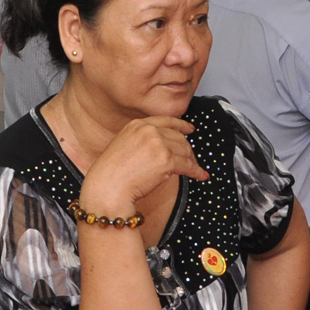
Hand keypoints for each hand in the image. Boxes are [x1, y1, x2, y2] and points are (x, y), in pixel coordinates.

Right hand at [81, 116, 207, 215]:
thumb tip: (164, 146)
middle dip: (187, 150)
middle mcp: (149, 131)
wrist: (107, 188)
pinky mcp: (166, 161)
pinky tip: (201, 176)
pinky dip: (196, 172)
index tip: (190, 129)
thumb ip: (141, 140)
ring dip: (192, 162)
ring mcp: (158, 144)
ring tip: (196, 170)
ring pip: (184, 151)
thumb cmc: (110, 174)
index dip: (181, 125)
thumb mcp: (123, 145)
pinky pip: (188, 165)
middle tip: (191, 159)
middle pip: (178, 137)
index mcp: (137, 125)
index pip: (166, 121)